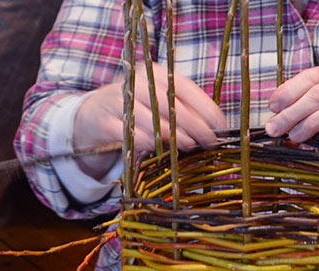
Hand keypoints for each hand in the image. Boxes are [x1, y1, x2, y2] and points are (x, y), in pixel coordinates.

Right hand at [73, 62, 225, 179]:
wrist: (97, 113)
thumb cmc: (140, 108)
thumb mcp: (161, 101)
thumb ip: (184, 109)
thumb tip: (214, 127)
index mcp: (155, 73)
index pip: (184, 88)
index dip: (205, 108)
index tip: (221, 126)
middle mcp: (137, 82)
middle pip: (171, 104)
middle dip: (194, 125)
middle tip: (208, 141)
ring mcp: (119, 100)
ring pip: (153, 120)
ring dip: (175, 136)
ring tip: (190, 146)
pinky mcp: (106, 120)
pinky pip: (133, 134)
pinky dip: (150, 143)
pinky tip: (161, 149)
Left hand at [265, 67, 318, 157]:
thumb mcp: (313, 115)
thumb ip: (295, 115)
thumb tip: (272, 125)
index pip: (309, 78)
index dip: (289, 91)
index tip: (272, 107)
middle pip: (318, 93)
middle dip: (292, 112)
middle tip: (274, 129)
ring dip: (310, 122)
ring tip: (294, 137)